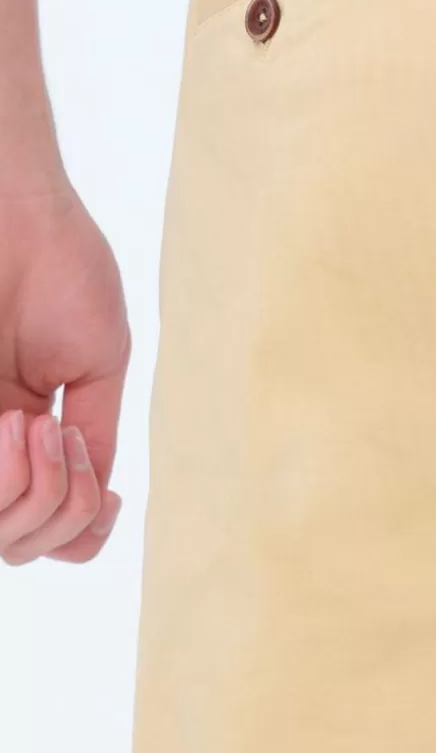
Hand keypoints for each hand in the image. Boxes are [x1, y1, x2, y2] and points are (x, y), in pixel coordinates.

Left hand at [0, 173, 129, 563]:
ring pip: (0, 527)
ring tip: (38, 426)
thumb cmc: (60, 268)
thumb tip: (94, 500)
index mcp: (27, 434)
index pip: (48, 523)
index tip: (108, 498)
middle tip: (63, 440)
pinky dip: (11, 475)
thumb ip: (96, 434)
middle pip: (20, 541)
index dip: (80, 533)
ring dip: (38, 492)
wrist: (17, 210)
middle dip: (60, 511)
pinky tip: (26, 425)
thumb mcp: (96, 364)